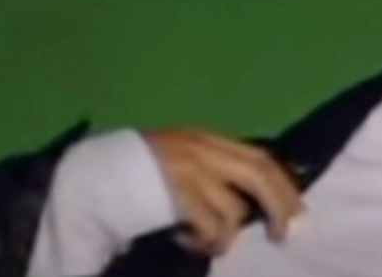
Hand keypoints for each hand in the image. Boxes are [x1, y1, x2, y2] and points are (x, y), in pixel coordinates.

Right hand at [144, 129, 303, 255]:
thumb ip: (215, 174)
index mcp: (206, 138)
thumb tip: (255, 203)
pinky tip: (189, 242)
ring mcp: (187, 167)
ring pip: (233, 208)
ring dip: (228, 235)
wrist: (83, 179)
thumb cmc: (135, 178)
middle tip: (287, 235)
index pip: (260, 156)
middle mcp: (201, 147)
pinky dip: (207, 239)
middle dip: (281, 204)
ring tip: (211, 244)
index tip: (298, 212)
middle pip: (259, 172)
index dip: (284, 185)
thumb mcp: (181, 164)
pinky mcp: (173, 191)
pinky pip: (209, 223)